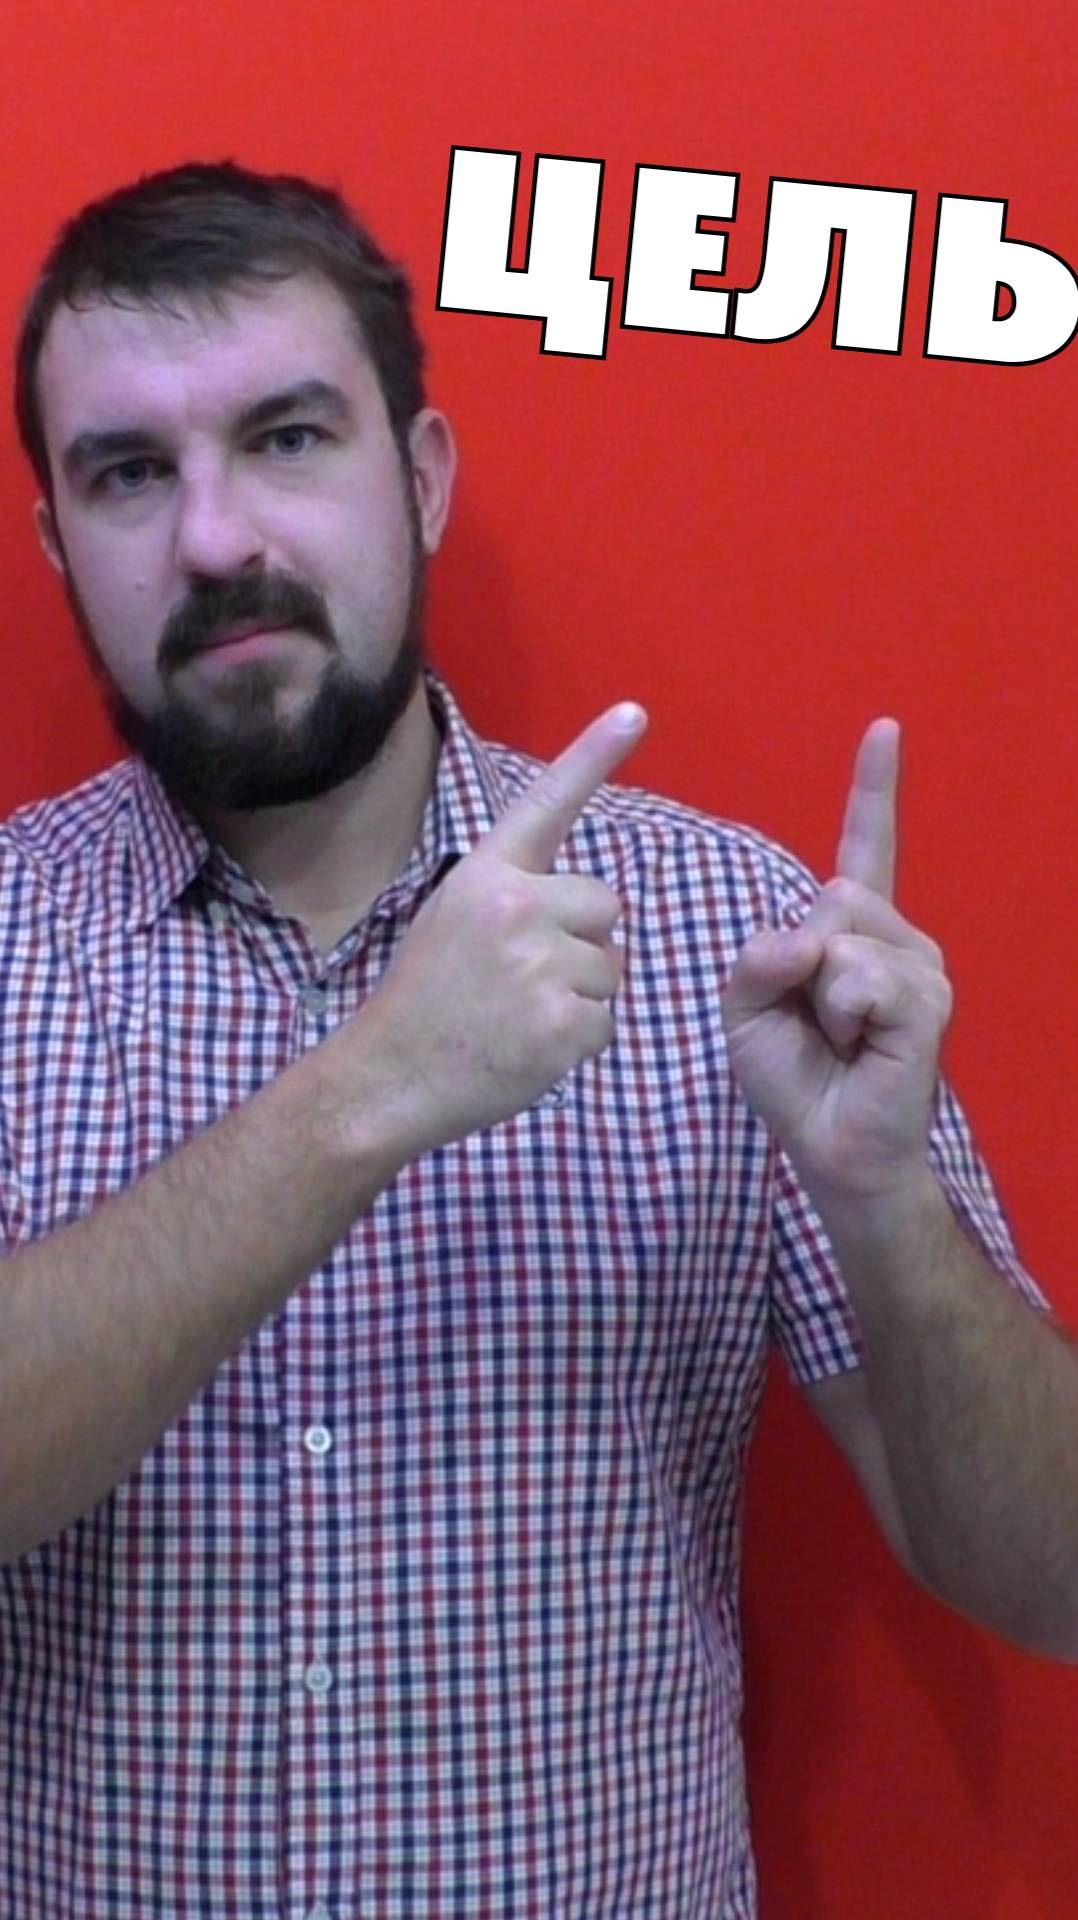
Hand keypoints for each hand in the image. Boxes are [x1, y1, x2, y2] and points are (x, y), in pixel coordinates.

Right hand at [345, 701, 647, 1159]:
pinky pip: (606, 1021)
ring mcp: (543, 965)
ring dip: (579, 993)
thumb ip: (510, 894)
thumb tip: (576, 903)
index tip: (636, 711)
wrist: (388, 1076)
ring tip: (518, 1015)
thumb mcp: (450, 918)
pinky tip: (528, 1047)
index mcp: (486, 874)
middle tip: (522, 977)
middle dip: (580, 939)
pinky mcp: (565, 1022)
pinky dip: (577, 1041)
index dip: (595, 754)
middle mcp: (518, 906)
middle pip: (604, 903)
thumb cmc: (423, 999)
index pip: (548, 802)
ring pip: (610, 966)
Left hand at [721, 720, 953, 1206]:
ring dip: (816, 994)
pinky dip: (840, 1009)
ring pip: (842, 931)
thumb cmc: (792, 1075)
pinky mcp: (927, 1002)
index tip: (884, 727)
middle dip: (796, 959)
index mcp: (853, 929)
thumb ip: (758, 955)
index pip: (866, 845)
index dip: (874, 788)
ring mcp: (920, 966)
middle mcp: (896, 936)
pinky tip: (858, 1043)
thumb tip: (810, 937)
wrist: (829, 1146)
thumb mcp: (746, 1005)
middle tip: (813, 1019)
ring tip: (838, 1037)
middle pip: (831, 892)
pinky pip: (861, 973)